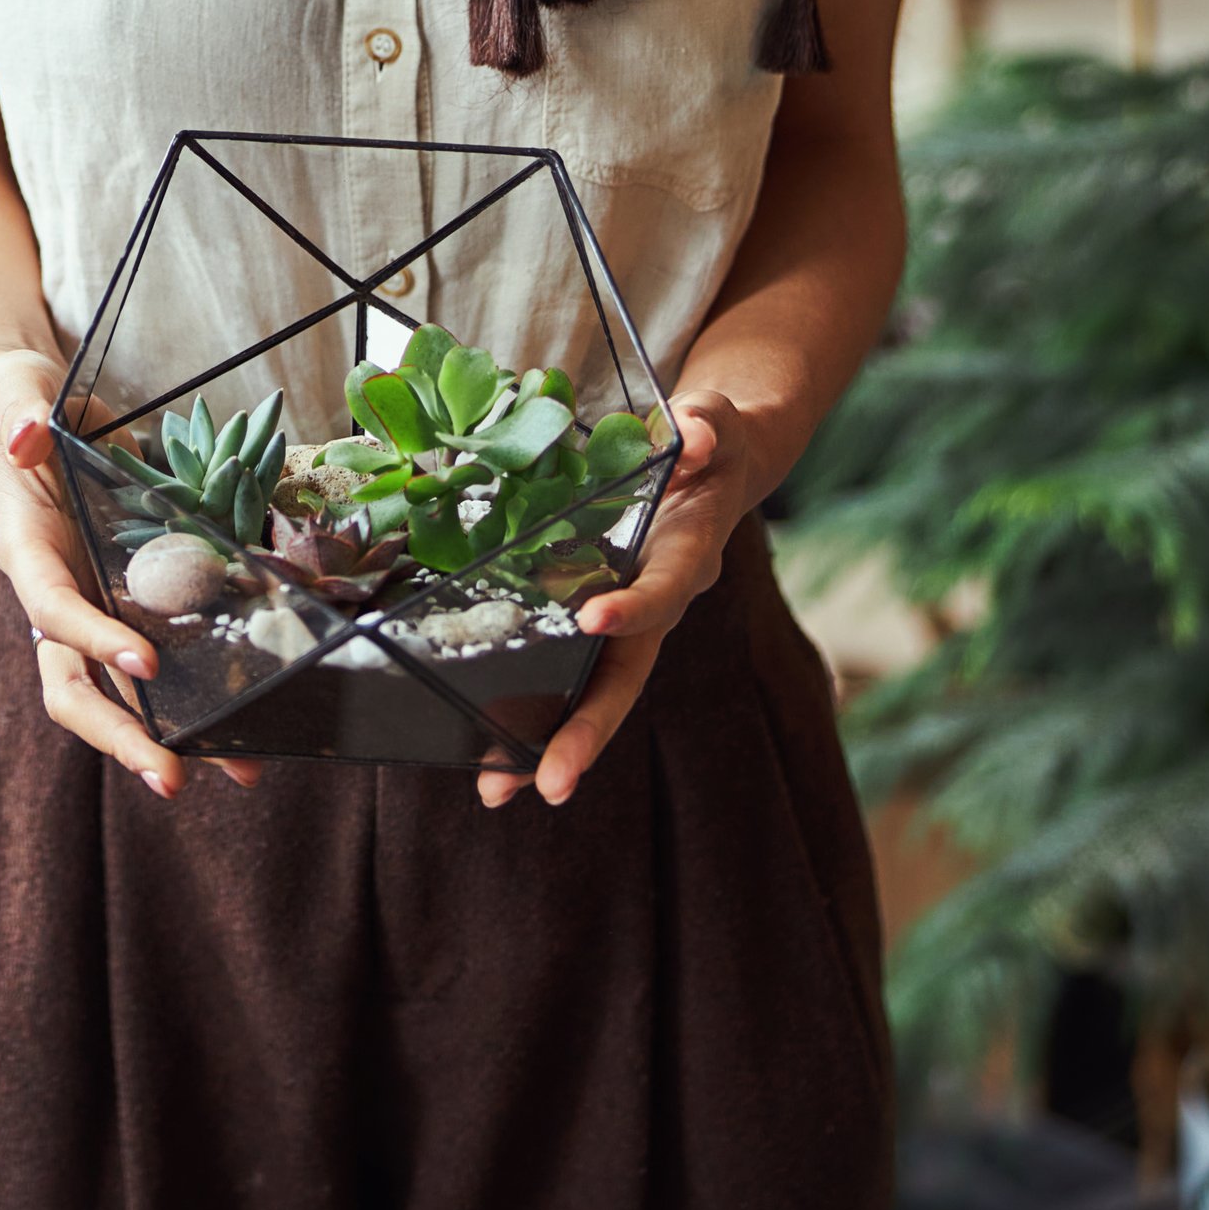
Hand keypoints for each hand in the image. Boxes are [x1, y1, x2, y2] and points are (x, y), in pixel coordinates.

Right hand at [0, 346, 255, 799]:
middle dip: (119, 736)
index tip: (143, 664)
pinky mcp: (118, 602)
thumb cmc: (15, 399)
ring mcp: (87, 604)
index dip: (92, 637)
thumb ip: (17, 411)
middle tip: (171, 777)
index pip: (52, 607)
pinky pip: (150, 662)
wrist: (20, 410)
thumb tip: (24, 436)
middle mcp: (53, 590)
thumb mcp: (14, 389)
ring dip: (167, 737)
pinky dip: (191, 697)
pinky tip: (242, 724)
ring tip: (237, 771)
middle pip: (72, 685)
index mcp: (26, 549)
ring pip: (115, 693)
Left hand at [476, 392, 757, 814]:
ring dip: (551, 743)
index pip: (661, 591)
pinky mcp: (603, 621)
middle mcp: (659, 602)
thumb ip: (708, 426)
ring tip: (496, 788)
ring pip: (596, 693)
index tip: (594, 618)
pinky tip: (492, 753)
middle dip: (589, 731)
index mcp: (685, 557)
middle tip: (549, 783)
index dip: (634, 607)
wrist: (716, 460)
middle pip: (627, 678)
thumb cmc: (709, 440)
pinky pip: (573, 674)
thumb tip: (695, 433)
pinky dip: (536, 715)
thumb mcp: (714, 421)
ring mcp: (632, 620)